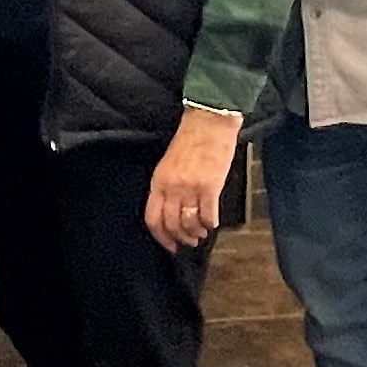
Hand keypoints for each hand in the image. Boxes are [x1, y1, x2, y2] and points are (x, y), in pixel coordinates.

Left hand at [145, 106, 241, 252]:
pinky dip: (210, 223)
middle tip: (189, 241)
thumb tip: (173, 212)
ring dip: (196, 233)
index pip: (153, 218)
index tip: (170, 245)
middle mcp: (172, 188)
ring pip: (190, 224)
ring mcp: (190, 188)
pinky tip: (213, 222)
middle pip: (171, 225)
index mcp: (159, 181)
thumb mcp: (168, 164)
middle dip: (181, 239)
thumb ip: (167, 187)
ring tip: (202, 232)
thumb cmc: (191, 139)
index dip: (161, 237)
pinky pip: (208, 216)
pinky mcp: (210, 187)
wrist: (209, 121)